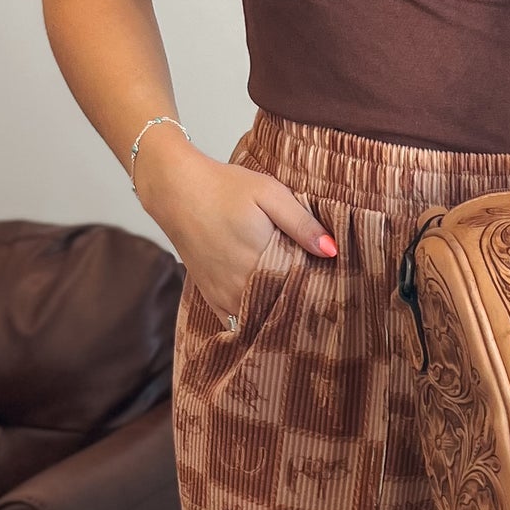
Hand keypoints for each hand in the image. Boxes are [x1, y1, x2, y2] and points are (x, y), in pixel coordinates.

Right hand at [132, 130, 336, 319]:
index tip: (334, 290)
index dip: (319, 294)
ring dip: (277, 313)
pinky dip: (254, 318)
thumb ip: (301, 223)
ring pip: (260, 319)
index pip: (301, 294)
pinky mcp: (211, 297)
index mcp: (260, 263)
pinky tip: (268, 306)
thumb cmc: (224, 188)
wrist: (175, 189)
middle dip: (301, 306)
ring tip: (297, 301)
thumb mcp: (270, 194)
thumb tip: (332, 251)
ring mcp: (223, 296)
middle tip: (322, 298)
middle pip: (281, 310)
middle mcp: (240, 288)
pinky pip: (238, 321)